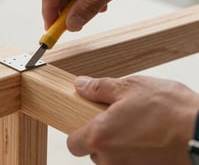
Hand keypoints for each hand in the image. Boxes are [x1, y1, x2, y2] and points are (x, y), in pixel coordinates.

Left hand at [67, 75, 198, 164]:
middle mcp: (110, 160)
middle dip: (102, 138)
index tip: (87, 122)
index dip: (78, 133)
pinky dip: (137, 156)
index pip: (72, 144)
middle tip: (118, 121)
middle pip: (93, 153)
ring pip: (113, 161)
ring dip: (120, 148)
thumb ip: (99, 88)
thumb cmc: (169, 109)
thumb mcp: (130, 87)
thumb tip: (80, 85)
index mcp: (100, 136)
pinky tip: (149, 140)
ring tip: (138, 129)